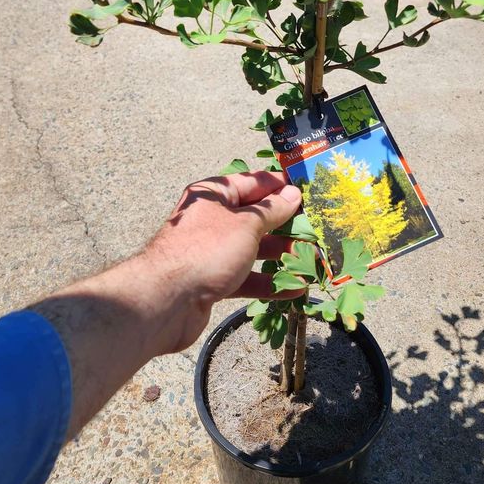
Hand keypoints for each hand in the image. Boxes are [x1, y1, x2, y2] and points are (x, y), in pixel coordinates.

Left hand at [31, 171, 302, 437]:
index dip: (279, 185)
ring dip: (281, 254)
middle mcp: (212, 220)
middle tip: (317, 227)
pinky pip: (247, 277)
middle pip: (254, 217)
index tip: (307, 189)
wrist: (167, 300)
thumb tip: (293, 194)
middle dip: (285, 224)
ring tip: (312, 258)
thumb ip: (272, 211)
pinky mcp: (213, 281)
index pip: (252, 183)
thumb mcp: (247, 225)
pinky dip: (269, 282)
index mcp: (214, 195)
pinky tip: (295, 289)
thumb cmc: (207, 250)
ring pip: (253, 249)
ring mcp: (212, 251)